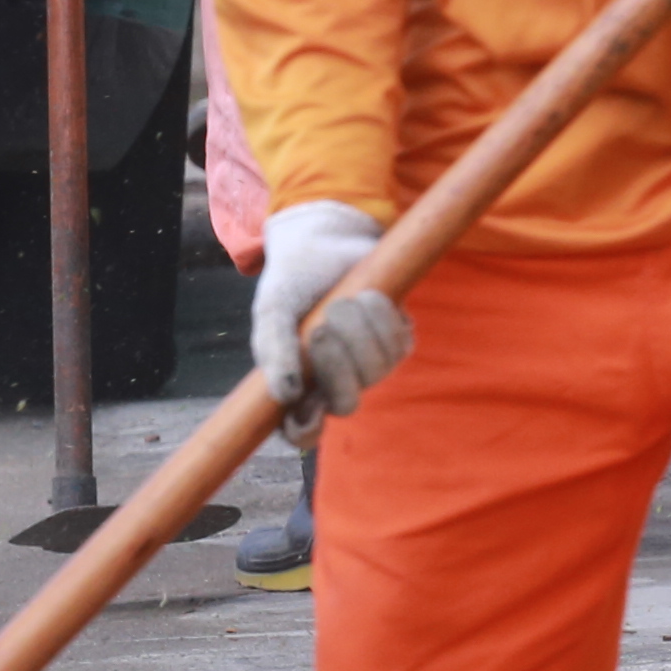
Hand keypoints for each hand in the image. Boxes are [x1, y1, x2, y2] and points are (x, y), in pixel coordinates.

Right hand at [252, 199, 410, 424]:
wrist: (326, 239)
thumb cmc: (293, 280)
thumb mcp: (272, 310)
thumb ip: (273, 350)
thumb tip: (285, 395)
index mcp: (298, 381)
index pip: (302, 429)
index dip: (305, 430)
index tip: (306, 412)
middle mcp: (334, 380)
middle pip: (346, 402)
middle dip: (337, 366)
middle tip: (322, 328)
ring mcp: (368, 364)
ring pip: (375, 373)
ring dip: (359, 333)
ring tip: (344, 300)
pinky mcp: (396, 341)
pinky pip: (398, 346)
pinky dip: (382, 318)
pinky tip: (368, 296)